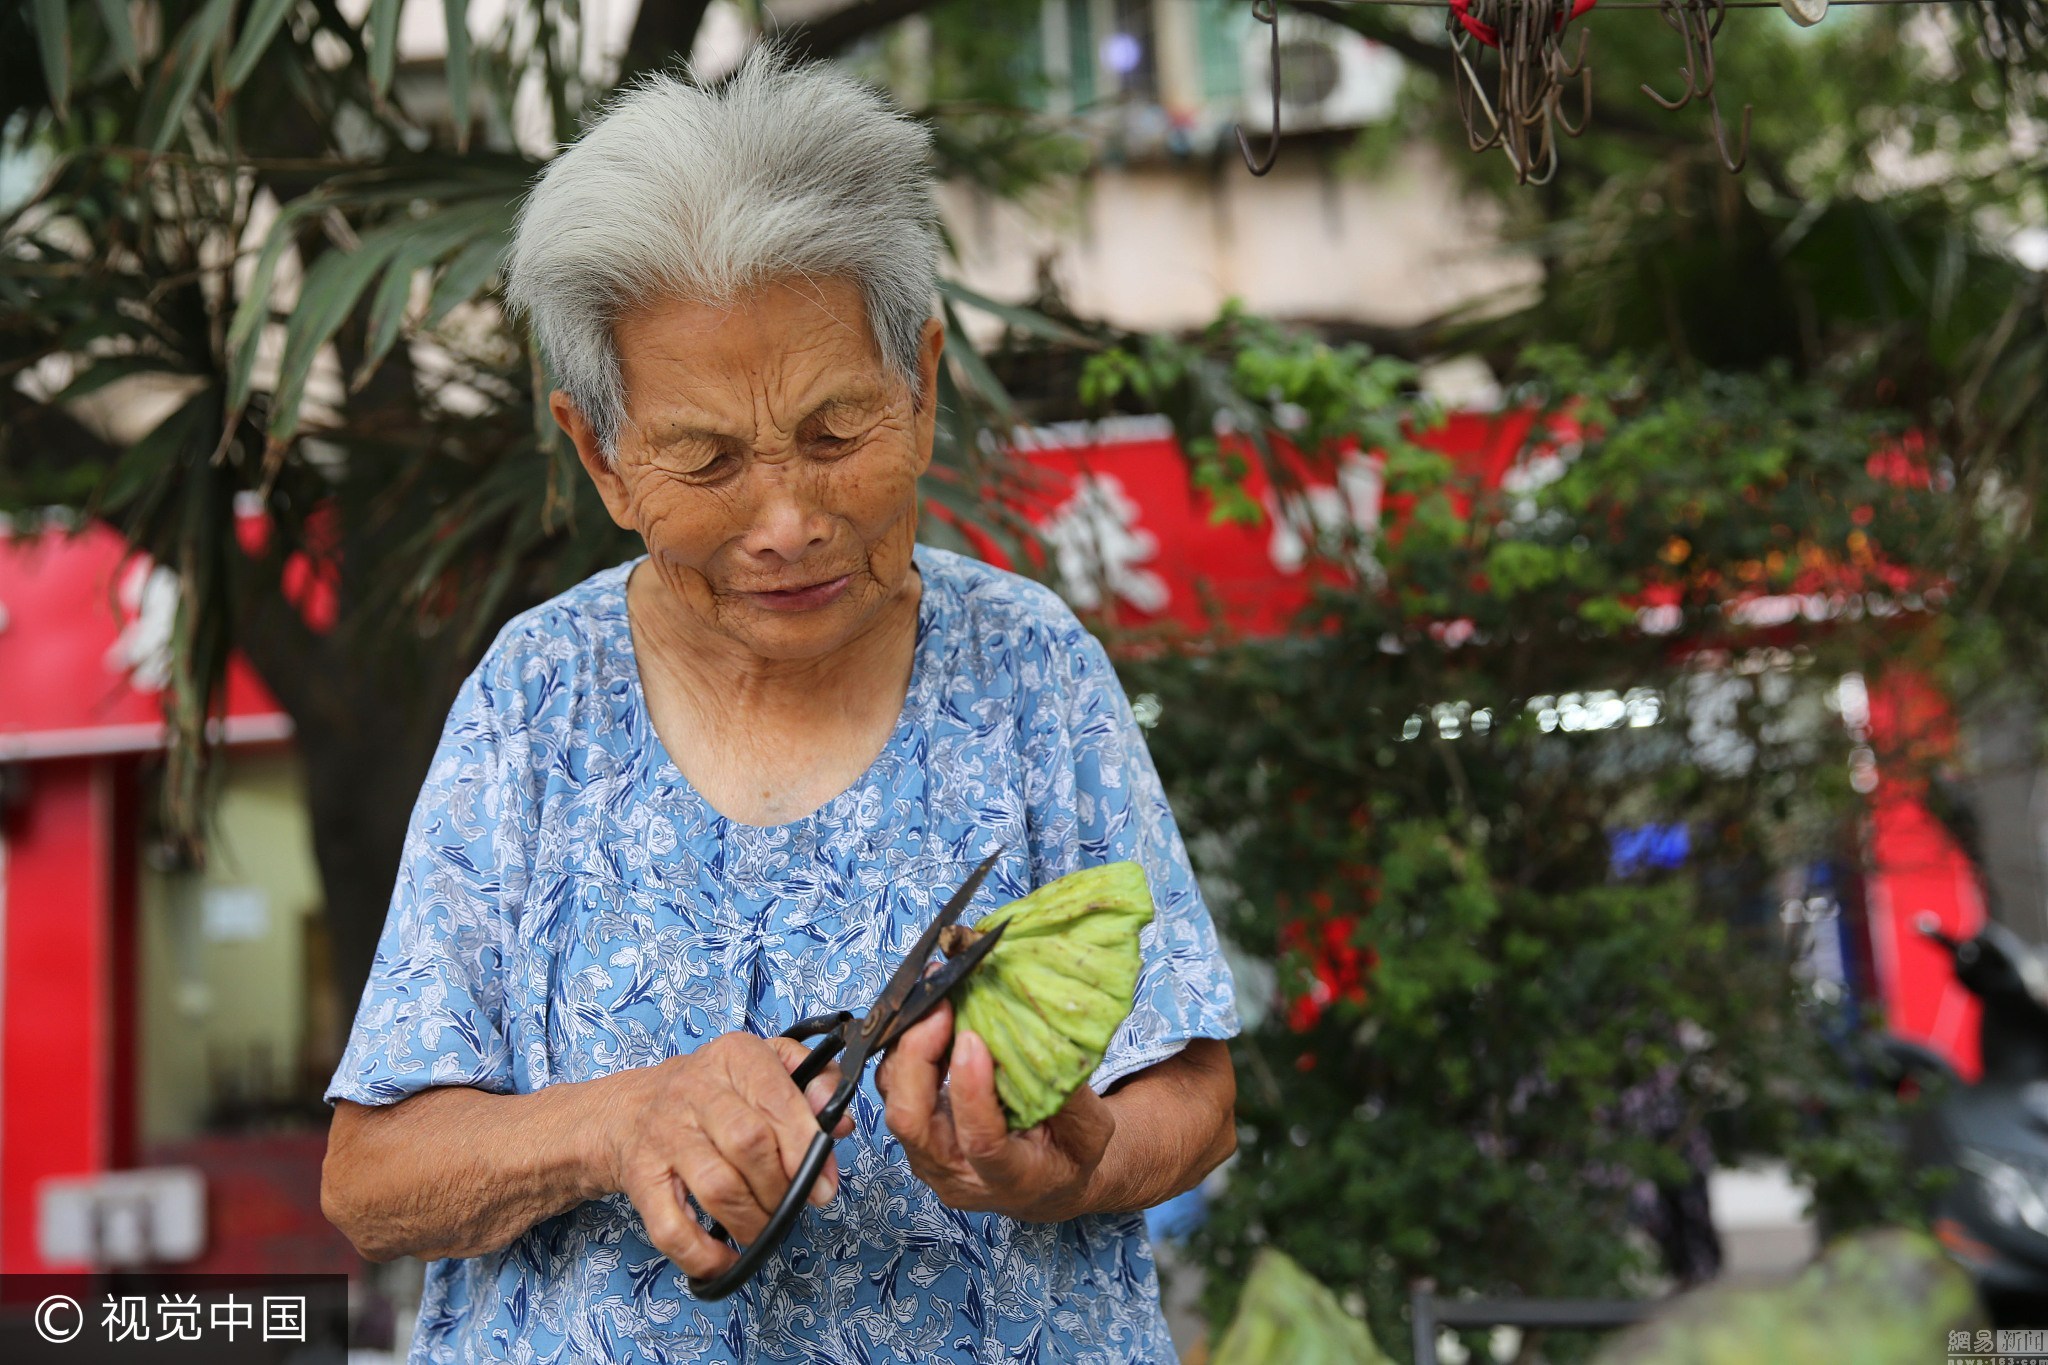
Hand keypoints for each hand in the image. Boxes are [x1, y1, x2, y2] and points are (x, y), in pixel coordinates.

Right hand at [595, 1032, 853, 1278]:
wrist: (630, 1109)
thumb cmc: (714, 1091)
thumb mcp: (765, 1064)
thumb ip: (813, 1083)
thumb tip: (839, 1125)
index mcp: (734, 1056)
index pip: (777, 1099)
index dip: (805, 1145)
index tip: (825, 1182)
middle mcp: (694, 1091)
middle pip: (749, 1144)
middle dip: (782, 1186)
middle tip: (793, 1203)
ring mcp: (664, 1137)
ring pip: (717, 1188)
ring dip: (753, 1222)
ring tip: (766, 1228)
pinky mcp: (641, 1180)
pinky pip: (671, 1228)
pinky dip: (704, 1255)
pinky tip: (727, 1260)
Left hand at [875, 1001, 1115, 1222]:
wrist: (1045, 1185)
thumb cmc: (1068, 1155)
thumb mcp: (1089, 1130)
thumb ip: (1069, 1092)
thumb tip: (1046, 1039)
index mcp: (1009, 1178)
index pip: (979, 1141)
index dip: (971, 1089)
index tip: (973, 1039)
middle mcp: (957, 1174)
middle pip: (912, 1121)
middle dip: (917, 1058)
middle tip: (941, 1009)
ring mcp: (929, 1158)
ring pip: (895, 1102)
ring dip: (907, 1049)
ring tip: (934, 1005)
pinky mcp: (916, 1137)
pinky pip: (895, 1092)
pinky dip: (906, 1052)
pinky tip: (929, 1021)